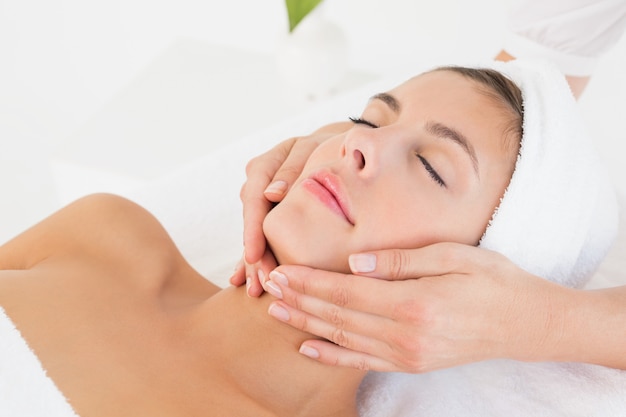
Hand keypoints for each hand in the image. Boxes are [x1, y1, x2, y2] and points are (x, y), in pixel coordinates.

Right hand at [230, 121, 352, 295]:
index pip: (253, 197)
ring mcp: (262, 201)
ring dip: (255, 261)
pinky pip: (261, 237)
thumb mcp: (314, 152)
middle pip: (251, 221)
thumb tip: (272, 194)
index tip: (255, 254)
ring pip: (254, 232)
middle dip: (254, 254)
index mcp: (265, 165)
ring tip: (256, 289)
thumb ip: (292, 170)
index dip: (252, 228)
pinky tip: (242, 281)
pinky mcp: (271, 214)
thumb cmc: (330, 149)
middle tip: (261, 282)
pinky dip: (255, 258)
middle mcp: (258, 184)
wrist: (340, 150)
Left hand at [264, 242, 572, 371]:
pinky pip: (363, 362)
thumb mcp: (454, 256)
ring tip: (277, 311)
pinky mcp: (413, 364)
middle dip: (300, 300)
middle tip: (268, 285)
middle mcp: (406, 335)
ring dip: (307, 324)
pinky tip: (309, 348)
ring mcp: (408, 355)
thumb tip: (354, 263)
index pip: (346, 292)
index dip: (310, 282)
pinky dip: (333, 356)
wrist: (528, 323)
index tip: (282, 270)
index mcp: (415, 303)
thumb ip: (402, 260)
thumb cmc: (494, 281)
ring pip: (344, 339)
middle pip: (338, 316)